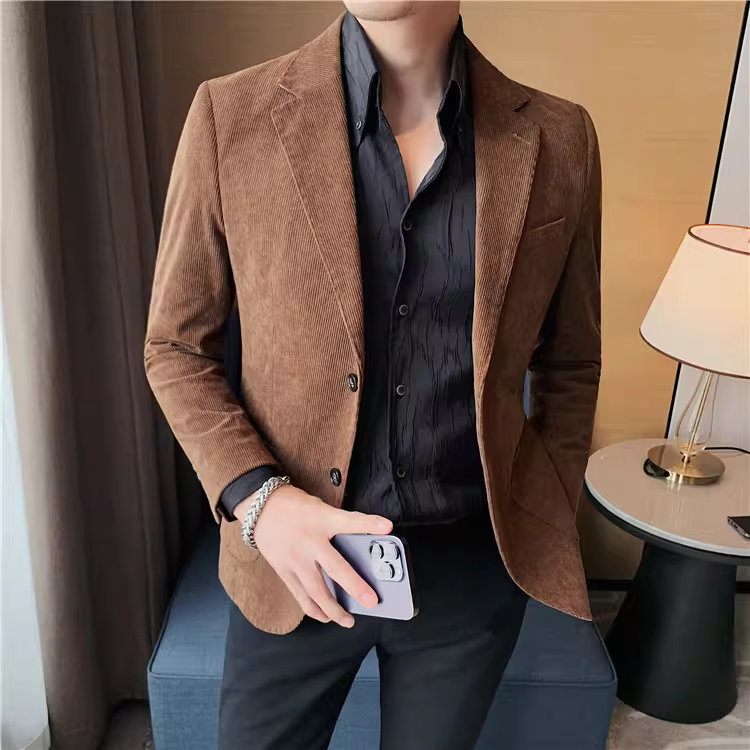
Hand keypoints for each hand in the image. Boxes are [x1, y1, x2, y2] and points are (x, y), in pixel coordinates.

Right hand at [235, 484, 392, 626]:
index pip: (349, 521)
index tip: (387, 527)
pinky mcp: (283, 570)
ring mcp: (295, 559)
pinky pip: (300, 595)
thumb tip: (361, 542)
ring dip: (334, 609)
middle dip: (355, 587)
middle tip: (371, 601)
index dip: (369, 523)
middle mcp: (309, 542)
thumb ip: (338, 524)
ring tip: (348, 620)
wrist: (260, 507)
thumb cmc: (295, 507)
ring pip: (316, 590)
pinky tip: (324, 616)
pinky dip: (313, 609)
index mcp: (321, 520)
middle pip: (335, 568)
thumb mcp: (320, 508)